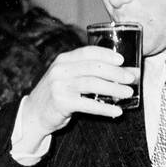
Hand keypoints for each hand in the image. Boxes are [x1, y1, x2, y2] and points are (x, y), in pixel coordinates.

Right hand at [14, 46, 135, 147]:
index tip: (122, 60)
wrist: (33, 114)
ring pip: (92, 84)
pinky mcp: (61, 102)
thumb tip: (124, 73)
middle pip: (93, 68)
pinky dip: (105, 108)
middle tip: (131, 79)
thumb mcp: (68, 78)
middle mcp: (61, 70)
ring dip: (113, 89)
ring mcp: (60, 86)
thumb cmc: (58, 94)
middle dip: (116, 73)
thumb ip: (89, 73)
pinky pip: (88, 104)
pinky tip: (116, 111)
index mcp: (64, 60)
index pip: (88, 52)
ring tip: (128, 93)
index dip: (106, 55)